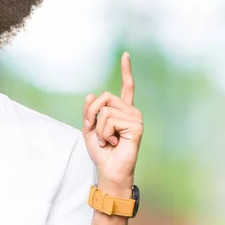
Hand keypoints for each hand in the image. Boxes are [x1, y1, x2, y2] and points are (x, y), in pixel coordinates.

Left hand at [82, 52, 142, 188]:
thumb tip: (91, 94)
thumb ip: (89, 111)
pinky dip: (105, 133)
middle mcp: (131, 111)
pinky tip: (114, 143)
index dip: (126, 70)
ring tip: (108, 140)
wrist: (109, 170)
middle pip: (104, 97)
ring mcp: (135, 118)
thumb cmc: (101, 152)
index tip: (126, 54)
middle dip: (92, 114)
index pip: (126, 87)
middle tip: (98, 132)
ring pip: (105, 110)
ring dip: (99, 128)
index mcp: (122, 111)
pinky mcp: (136, 126)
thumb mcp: (89, 128)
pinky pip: (110, 120)